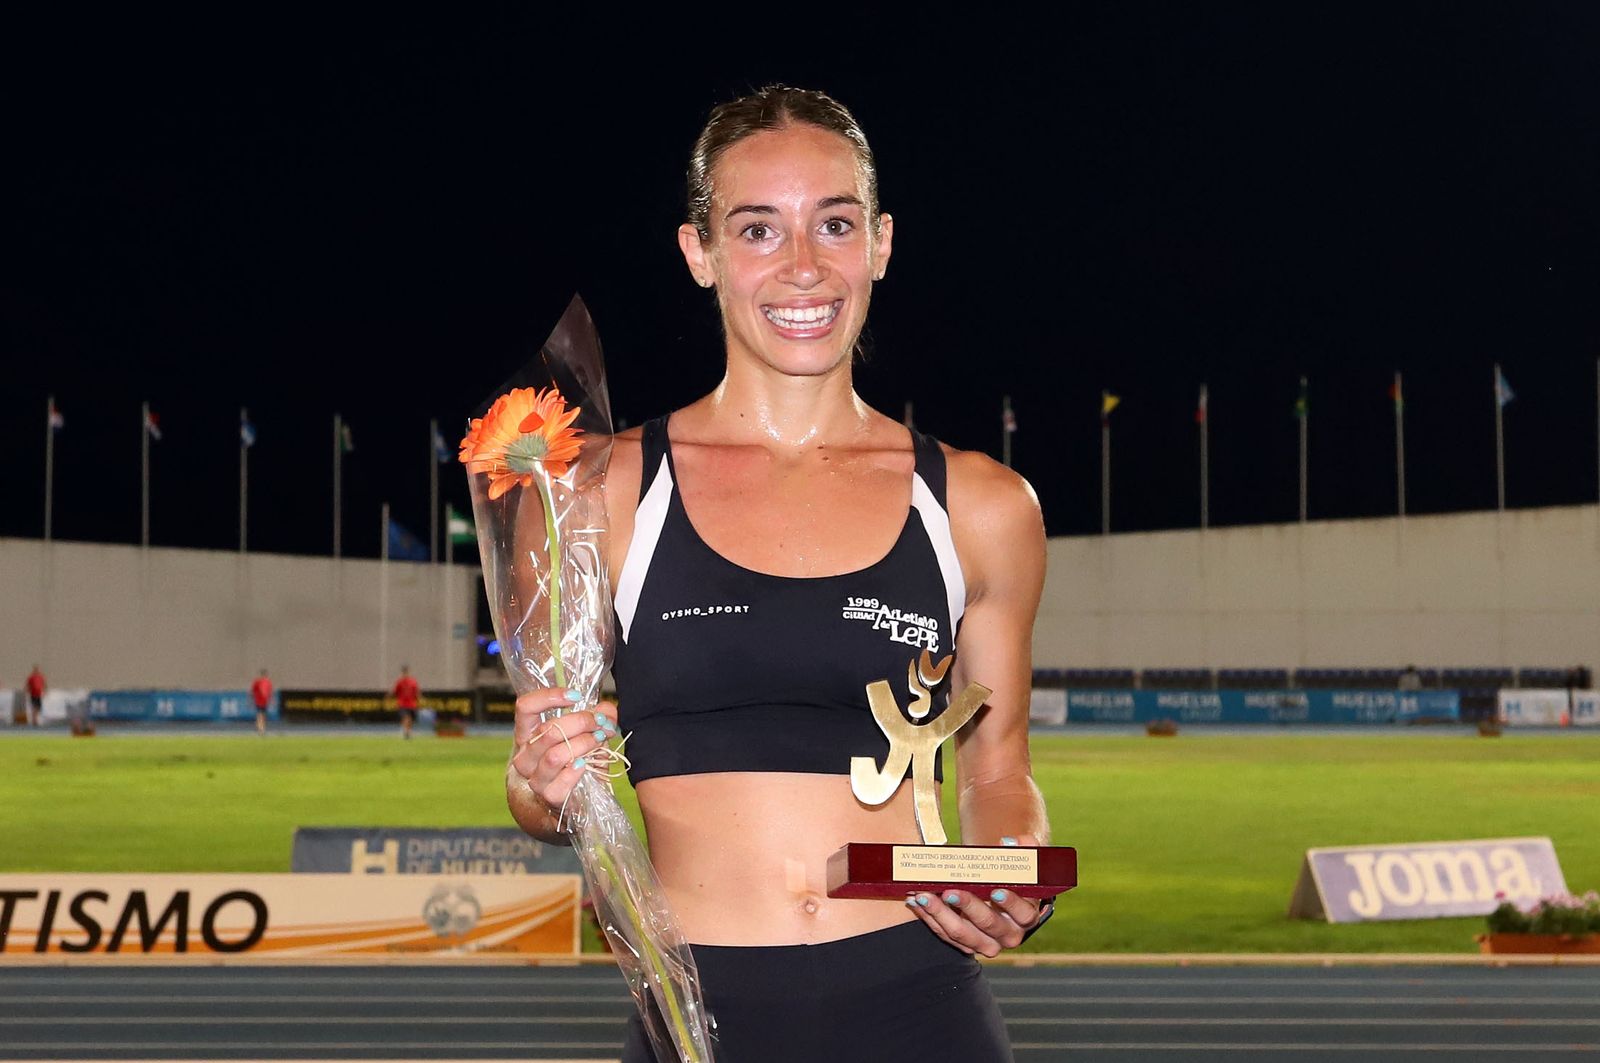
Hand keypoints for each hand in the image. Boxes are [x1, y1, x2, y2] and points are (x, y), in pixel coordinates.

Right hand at [508, 688, 618, 823]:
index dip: (548, 697)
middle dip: (581, 721)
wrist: (576, 800)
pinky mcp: (550, 796)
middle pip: (548, 730)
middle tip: (600, 722)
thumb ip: (598, 718)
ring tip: (598, 740)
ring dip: (583, 743)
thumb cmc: (578, 761)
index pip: (525, 707)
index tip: (575, 696)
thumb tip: (606, 710)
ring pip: (555, 754)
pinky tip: (586, 764)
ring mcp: (535, 777)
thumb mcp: (588, 734)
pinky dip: (578, 769)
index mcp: (528, 734)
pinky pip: (563, 779)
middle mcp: (526, 755)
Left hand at [904, 833, 1045, 957]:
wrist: (1000, 897)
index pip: (1023, 913)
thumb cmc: (1010, 877)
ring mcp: (986, 943)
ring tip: (923, 896)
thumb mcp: (1022, 864)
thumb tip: (1011, 841)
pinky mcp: (965, 944)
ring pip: (962, 935)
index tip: (995, 890)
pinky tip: (916, 902)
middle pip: (988, 925)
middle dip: (967, 907)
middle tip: (949, 892)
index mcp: (1026, 915)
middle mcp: (1009, 934)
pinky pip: (945, 935)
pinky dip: (929, 918)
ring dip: (940, 915)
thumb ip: (1024, 850)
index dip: (1010, 903)